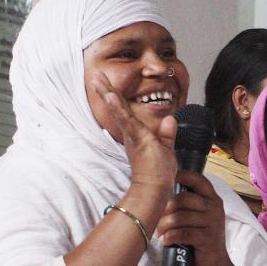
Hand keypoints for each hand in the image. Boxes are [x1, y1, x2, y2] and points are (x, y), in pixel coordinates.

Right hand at [90, 71, 176, 191]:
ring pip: (118, 110)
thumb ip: (167, 134)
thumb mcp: (165, 148)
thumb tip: (170, 119)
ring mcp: (132, 135)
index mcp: (135, 134)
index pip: (125, 112)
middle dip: (106, 90)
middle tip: (95, 76)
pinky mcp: (137, 138)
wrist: (154, 189)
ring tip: (98, 80)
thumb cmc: (158, 173)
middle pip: (117, 107)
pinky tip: (111, 96)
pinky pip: (127, 120)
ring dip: (108, 93)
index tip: (107, 85)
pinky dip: (118, 108)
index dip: (117, 98)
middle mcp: (130, 133)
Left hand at [156, 171, 234, 265]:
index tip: (165, 181)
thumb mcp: (198, 217)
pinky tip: (165, 241)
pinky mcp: (208, 238)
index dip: (181, 176)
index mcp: (212, 199)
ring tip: (161, 233)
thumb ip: (186, 204)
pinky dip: (170, 237)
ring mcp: (213, 223)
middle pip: (183, 199)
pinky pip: (182, 233)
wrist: (215, 265)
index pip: (197, 179)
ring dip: (165, 226)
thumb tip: (160, 192)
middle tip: (159, 220)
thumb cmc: (200, 239)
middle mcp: (214, 208)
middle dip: (165, 209)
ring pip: (179, 217)